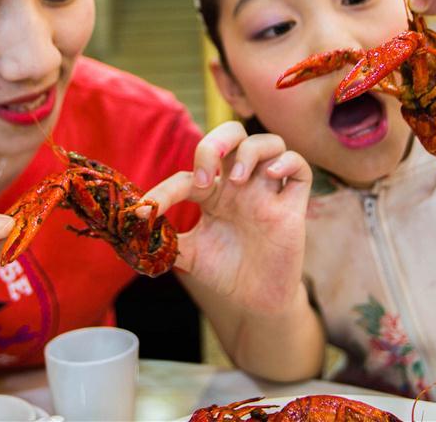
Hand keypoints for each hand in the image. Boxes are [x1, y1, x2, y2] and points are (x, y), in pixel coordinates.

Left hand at [147, 122, 311, 314]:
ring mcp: (268, 192)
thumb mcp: (188, 255)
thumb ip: (165, 240)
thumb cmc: (224, 272)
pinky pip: (300, 168)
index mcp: (213, 192)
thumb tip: (135, 231)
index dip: (165, 189)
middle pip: (234, 134)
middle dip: (216, 142)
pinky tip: (271, 178)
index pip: (189, 173)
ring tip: (237, 180)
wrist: (256, 302)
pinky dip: (286, 163)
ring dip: (251, 151)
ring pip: (270, 142)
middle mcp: (241, 185)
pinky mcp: (293, 206)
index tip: (147, 209)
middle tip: (205, 176)